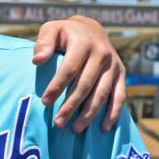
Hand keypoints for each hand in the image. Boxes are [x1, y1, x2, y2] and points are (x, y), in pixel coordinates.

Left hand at [32, 15, 125, 132]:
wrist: (90, 29)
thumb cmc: (65, 33)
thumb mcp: (51, 30)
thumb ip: (43, 43)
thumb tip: (37, 60)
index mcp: (84, 43)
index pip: (70, 68)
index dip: (58, 86)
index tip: (45, 102)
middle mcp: (102, 54)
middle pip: (86, 84)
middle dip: (71, 105)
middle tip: (58, 123)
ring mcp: (113, 65)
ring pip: (102, 93)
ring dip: (89, 113)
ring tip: (75, 129)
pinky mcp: (121, 74)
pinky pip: (119, 95)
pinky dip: (113, 112)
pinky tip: (103, 127)